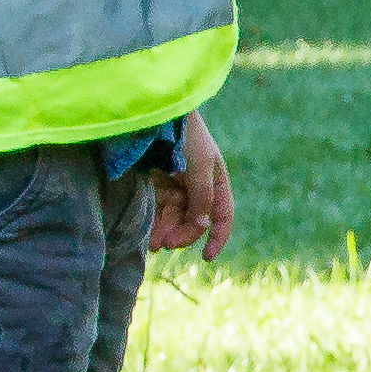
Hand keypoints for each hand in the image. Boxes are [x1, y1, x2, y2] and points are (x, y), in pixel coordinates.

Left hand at [152, 109, 235, 259]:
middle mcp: (198, 187)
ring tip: (153, 244)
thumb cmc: (187, 136)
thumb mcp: (201, 166)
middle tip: (165, 244)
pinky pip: (159, 210)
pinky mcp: (157, 185)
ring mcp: (177, 187)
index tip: (206, 257)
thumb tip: (203, 226)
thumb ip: (203, 197)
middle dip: (182, 235)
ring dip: (166, 233)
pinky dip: (155, 224)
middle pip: (194, 221)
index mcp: (216, 181)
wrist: (158, 114)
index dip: (217, 238)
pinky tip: (148, 235)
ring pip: (175, 219)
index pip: (222, 216)